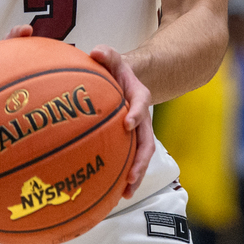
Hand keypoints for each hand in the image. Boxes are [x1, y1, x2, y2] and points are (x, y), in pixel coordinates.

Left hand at [87, 46, 154, 198]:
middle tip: (131, 176)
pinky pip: (130, 159)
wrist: (124, 79)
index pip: (141, 104)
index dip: (137, 113)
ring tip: (125, 192)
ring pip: (141, 155)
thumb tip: (96, 51)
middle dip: (141, 160)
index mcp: (139, 95)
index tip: (127, 124)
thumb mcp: (111, 57)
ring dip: (136, 174)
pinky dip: (125, 175)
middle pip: (147, 141)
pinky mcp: (130, 141)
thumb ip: (106, 54)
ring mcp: (138, 131)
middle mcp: (142, 117)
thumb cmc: (114, 69)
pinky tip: (114, 192)